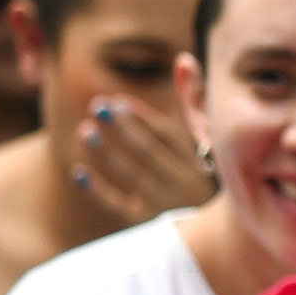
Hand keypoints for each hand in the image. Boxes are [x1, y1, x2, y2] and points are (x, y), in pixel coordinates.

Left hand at [70, 98, 213, 223]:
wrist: (217, 235)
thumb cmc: (202, 175)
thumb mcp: (205, 140)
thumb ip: (192, 100)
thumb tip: (182, 59)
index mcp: (202, 164)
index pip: (171, 138)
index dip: (144, 119)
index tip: (119, 102)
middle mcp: (187, 186)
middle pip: (150, 153)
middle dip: (124, 129)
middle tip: (97, 107)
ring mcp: (167, 207)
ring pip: (134, 177)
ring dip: (109, 153)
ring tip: (85, 130)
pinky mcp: (148, 226)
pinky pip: (120, 208)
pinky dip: (99, 190)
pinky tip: (78, 172)